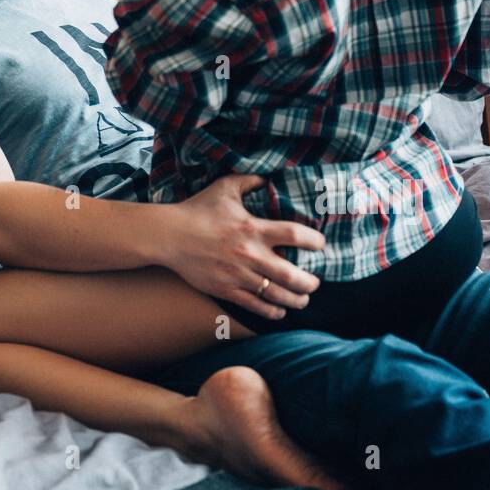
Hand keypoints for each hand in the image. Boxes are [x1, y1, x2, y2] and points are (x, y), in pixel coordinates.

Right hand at [162, 171, 325, 316]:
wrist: (169, 235)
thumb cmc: (197, 209)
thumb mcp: (225, 188)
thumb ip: (249, 181)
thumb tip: (267, 178)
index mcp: (254, 228)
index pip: (296, 236)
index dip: (315, 242)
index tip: (321, 245)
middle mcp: (250, 254)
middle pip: (292, 275)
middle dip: (310, 282)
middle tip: (315, 282)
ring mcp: (239, 275)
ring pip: (277, 295)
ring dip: (296, 300)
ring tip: (303, 299)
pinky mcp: (226, 290)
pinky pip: (255, 306)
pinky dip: (272, 312)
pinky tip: (279, 311)